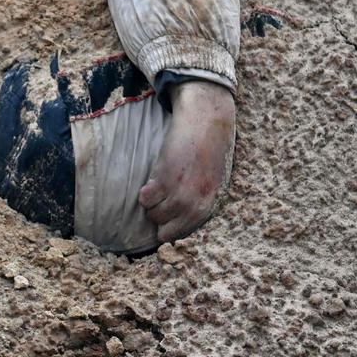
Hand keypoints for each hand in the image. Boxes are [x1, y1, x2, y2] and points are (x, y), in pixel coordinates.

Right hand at [138, 81, 235, 241]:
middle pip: (164, 230)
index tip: (167, 215)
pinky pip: (144, 199)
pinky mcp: (164, 180)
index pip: (180, 235)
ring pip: (152, 214)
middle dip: (160, 216)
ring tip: (160, 185)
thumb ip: (199, 203)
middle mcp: (194, 206)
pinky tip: (155, 177)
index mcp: (208, 208)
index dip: (170, 226)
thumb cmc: (209, 151)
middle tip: (163, 197)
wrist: (206, 122)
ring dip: (152, 202)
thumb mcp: (212, 184)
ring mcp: (179, 194)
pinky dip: (145, 190)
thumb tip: (179, 220)